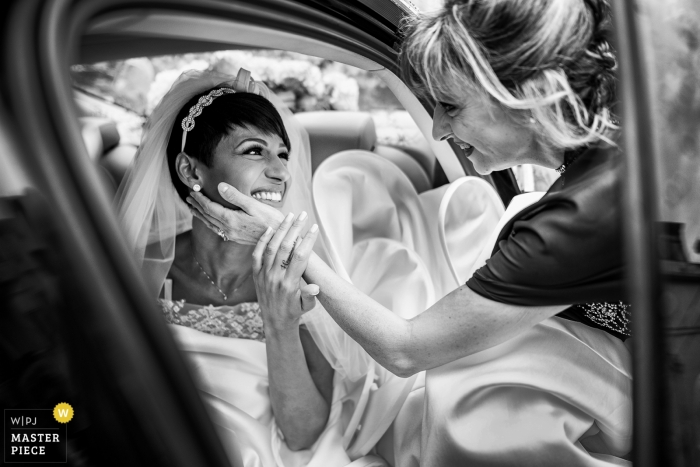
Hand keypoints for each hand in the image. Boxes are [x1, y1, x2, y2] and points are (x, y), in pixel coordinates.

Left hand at [187, 182, 284, 244]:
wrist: (280, 239)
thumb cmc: (271, 220)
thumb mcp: (254, 205)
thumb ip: (235, 196)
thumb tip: (219, 186)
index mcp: (231, 220)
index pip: (209, 207)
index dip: (200, 199)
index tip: (193, 190)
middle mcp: (228, 229)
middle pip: (207, 216)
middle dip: (197, 206)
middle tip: (188, 197)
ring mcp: (232, 235)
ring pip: (210, 224)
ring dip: (201, 215)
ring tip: (193, 208)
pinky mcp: (236, 238)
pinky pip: (217, 229)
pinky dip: (209, 222)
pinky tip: (209, 220)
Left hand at [252, 211, 320, 332]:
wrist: (275, 322)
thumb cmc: (295, 312)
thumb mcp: (307, 306)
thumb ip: (311, 296)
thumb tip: (316, 287)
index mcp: (290, 284)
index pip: (300, 257)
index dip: (308, 240)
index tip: (315, 228)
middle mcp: (275, 277)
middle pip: (285, 247)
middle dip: (295, 228)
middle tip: (302, 214)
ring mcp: (264, 275)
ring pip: (271, 247)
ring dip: (280, 229)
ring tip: (289, 216)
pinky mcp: (256, 274)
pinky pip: (257, 254)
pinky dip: (263, 240)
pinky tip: (271, 228)